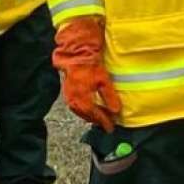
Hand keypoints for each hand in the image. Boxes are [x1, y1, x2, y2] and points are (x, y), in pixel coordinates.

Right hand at [55, 18, 122, 132]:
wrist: (77, 56)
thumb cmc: (91, 67)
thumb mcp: (104, 81)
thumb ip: (110, 97)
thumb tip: (116, 111)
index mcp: (83, 100)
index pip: (96, 116)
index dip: (104, 122)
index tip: (111, 128)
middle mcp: (74, 102)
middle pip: (87, 116)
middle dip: (98, 120)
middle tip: (107, 124)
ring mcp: (69, 99)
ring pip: (81, 113)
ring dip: (90, 117)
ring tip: (100, 118)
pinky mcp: (67, 94)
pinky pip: (76, 108)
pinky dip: (84, 111)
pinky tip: (89, 109)